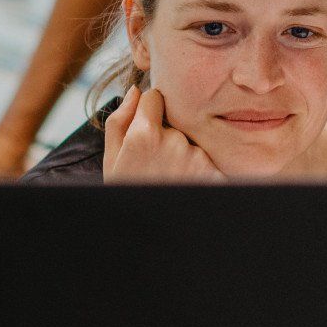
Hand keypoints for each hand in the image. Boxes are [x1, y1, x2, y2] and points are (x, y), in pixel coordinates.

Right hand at [103, 86, 225, 182]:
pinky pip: (209, 158)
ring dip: (185, 153)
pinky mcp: (215, 172)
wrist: (153, 235)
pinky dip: (201, 169)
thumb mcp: (112, 161)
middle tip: (158, 162)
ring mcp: (197, 157)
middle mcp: (174, 141)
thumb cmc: (128, 192)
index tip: (148, 125)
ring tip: (173, 177)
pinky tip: (188, 185)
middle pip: (176, 119)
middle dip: (169, 134)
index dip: (150, 110)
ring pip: (192, 139)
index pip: (155, 96)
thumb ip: (120, 121)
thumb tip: (135, 90)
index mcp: (143, 135)